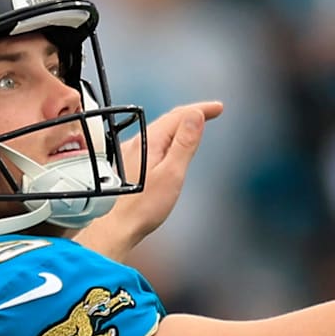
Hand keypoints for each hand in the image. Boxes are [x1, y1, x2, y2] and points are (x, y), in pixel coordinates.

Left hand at [74, 101, 223, 261]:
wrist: (116, 227)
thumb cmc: (143, 207)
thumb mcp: (172, 173)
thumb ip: (185, 143)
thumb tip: (196, 116)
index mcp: (149, 141)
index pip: (179, 115)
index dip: (201, 109)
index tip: (218, 108)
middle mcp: (138, 143)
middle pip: (169, 120)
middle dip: (193, 114)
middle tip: (213, 112)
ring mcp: (132, 153)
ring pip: (161, 132)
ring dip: (181, 126)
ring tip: (197, 125)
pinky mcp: (130, 165)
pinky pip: (154, 143)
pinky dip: (170, 139)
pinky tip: (173, 147)